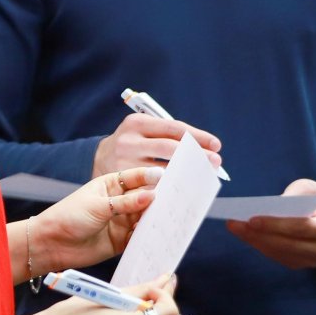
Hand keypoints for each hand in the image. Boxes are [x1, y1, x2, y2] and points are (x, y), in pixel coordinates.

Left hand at [32, 167, 160, 271]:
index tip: (168, 177)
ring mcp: (121, 222)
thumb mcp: (99, 205)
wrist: (51, 244)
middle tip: (178, 200)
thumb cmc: (69, 216)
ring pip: (145, 219)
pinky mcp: (121, 241)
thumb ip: (125, 203)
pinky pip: (139, 238)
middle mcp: (119, 202)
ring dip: (156, 220)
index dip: (152, 177)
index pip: (136, 178)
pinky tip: (160, 237)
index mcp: (111, 185)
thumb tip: (151, 196)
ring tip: (172, 220)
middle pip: (144, 199)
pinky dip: (149, 238)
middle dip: (159, 200)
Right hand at [93, 112, 222, 176]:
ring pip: (161, 170)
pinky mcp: (121, 182)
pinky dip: (169, 189)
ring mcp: (123, 163)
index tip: (216, 145)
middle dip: (195, 155)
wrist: (99, 158)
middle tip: (215, 162)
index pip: (173, 128)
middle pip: (168, 148)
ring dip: (185, 175)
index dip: (197, 136)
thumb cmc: (133, 144)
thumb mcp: (143, 131)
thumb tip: (203, 149)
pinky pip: (150, 187)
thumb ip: (167, 136)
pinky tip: (183, 191)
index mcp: (137, 122)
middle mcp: (129, 141)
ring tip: (203, 177)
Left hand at [225, 179, 315, 268]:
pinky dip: (260, 245)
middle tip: (235, 224)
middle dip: (260, 234)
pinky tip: (245, 235)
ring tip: (236, 228)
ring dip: (255, 241)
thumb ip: (294, 194)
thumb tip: (271, 207)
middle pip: (288, 243)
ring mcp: (314, 260)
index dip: (276, 224)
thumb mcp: (307, 187)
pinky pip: (277, 257)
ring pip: (280, 252)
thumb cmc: (314, 197)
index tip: (252, 219)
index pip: (302, 227)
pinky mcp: (300, 264)